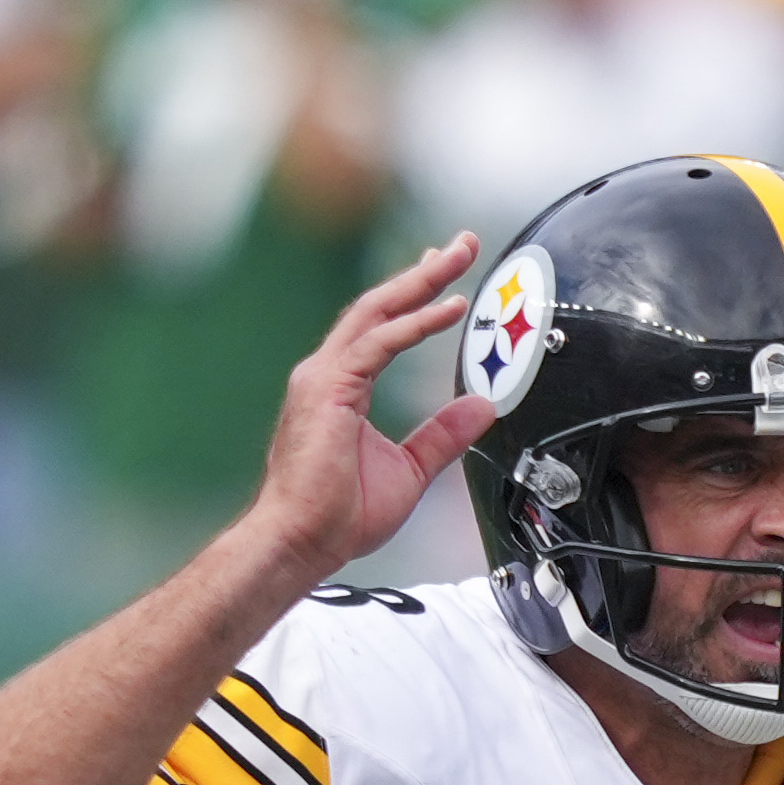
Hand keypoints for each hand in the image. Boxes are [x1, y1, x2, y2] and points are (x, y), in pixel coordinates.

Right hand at [249, 235, 499, 587]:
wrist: (301, 540)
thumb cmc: (340, 514)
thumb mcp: (410, 468)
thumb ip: (443, 434)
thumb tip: (482, 406)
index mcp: (340, 386)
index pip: (381, 327)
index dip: (415, 296)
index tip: (445, 275)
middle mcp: (326, 372)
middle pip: (380, 305)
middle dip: (422, 271)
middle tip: (462, 244)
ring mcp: (322, 377)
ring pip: (377, 312)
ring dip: (421, 282)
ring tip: (457, 258)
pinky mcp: (327, 390)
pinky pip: (378, 344)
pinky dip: (414, 324)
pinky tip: (447, 309)